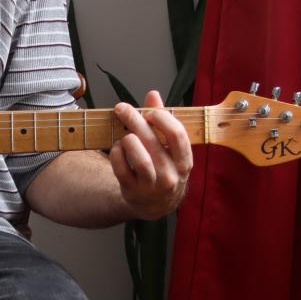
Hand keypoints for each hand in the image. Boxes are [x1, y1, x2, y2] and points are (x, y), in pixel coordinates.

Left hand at [108, 90, 192, 219]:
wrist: (155, 204)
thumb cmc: (164, 169)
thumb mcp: (169, 148)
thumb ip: (162, 120)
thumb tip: (153, 95)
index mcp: (184, 162)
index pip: (177, 134)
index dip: (161, 118)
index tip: (149, 111)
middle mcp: (171, 175)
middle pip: (153, 142)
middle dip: (135, 120)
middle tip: (122, 109)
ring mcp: (151, 185)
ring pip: (139, 158)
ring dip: (127, 140)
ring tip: (125, 136)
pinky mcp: (132, 191)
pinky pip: (121, 168)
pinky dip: (116, 153)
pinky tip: (117, 148)